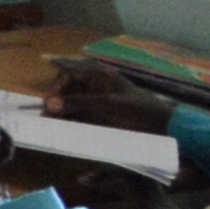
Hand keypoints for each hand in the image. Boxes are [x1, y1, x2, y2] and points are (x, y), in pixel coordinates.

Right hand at [44, 63, 175, 138]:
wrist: (163, 128)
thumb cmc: (137, 109)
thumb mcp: (107, 104)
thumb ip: (78, 103)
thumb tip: (48, 104)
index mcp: (99, 76)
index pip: (69, 76)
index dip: (56, 88)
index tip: (48, 104)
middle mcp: (95, 88)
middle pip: (67, 92)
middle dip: (56, 104)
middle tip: (46, 119)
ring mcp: (97, 104)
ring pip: (72, 107)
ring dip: (61, 116)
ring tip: (51, 128)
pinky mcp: (99, 120)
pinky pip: (80, 120)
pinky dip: (71, 125)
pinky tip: (63, 132)